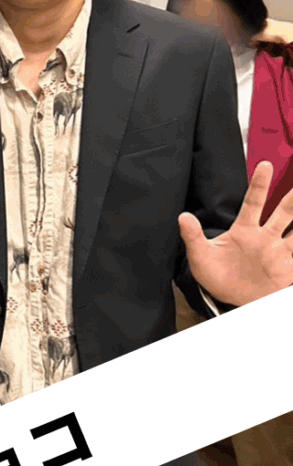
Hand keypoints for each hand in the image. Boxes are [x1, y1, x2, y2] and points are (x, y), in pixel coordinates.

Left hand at [180, 161, 292, 306]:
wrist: (230, 301)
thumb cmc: (215, 275)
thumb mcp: (200, 256)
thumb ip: (193, 236)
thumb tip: (182, 216)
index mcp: (244, 230)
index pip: (253, 202)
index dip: (259, 184)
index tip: (264, 164)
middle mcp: (265, 237)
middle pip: (284, 213)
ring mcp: (279, 252)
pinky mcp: (288, 269)